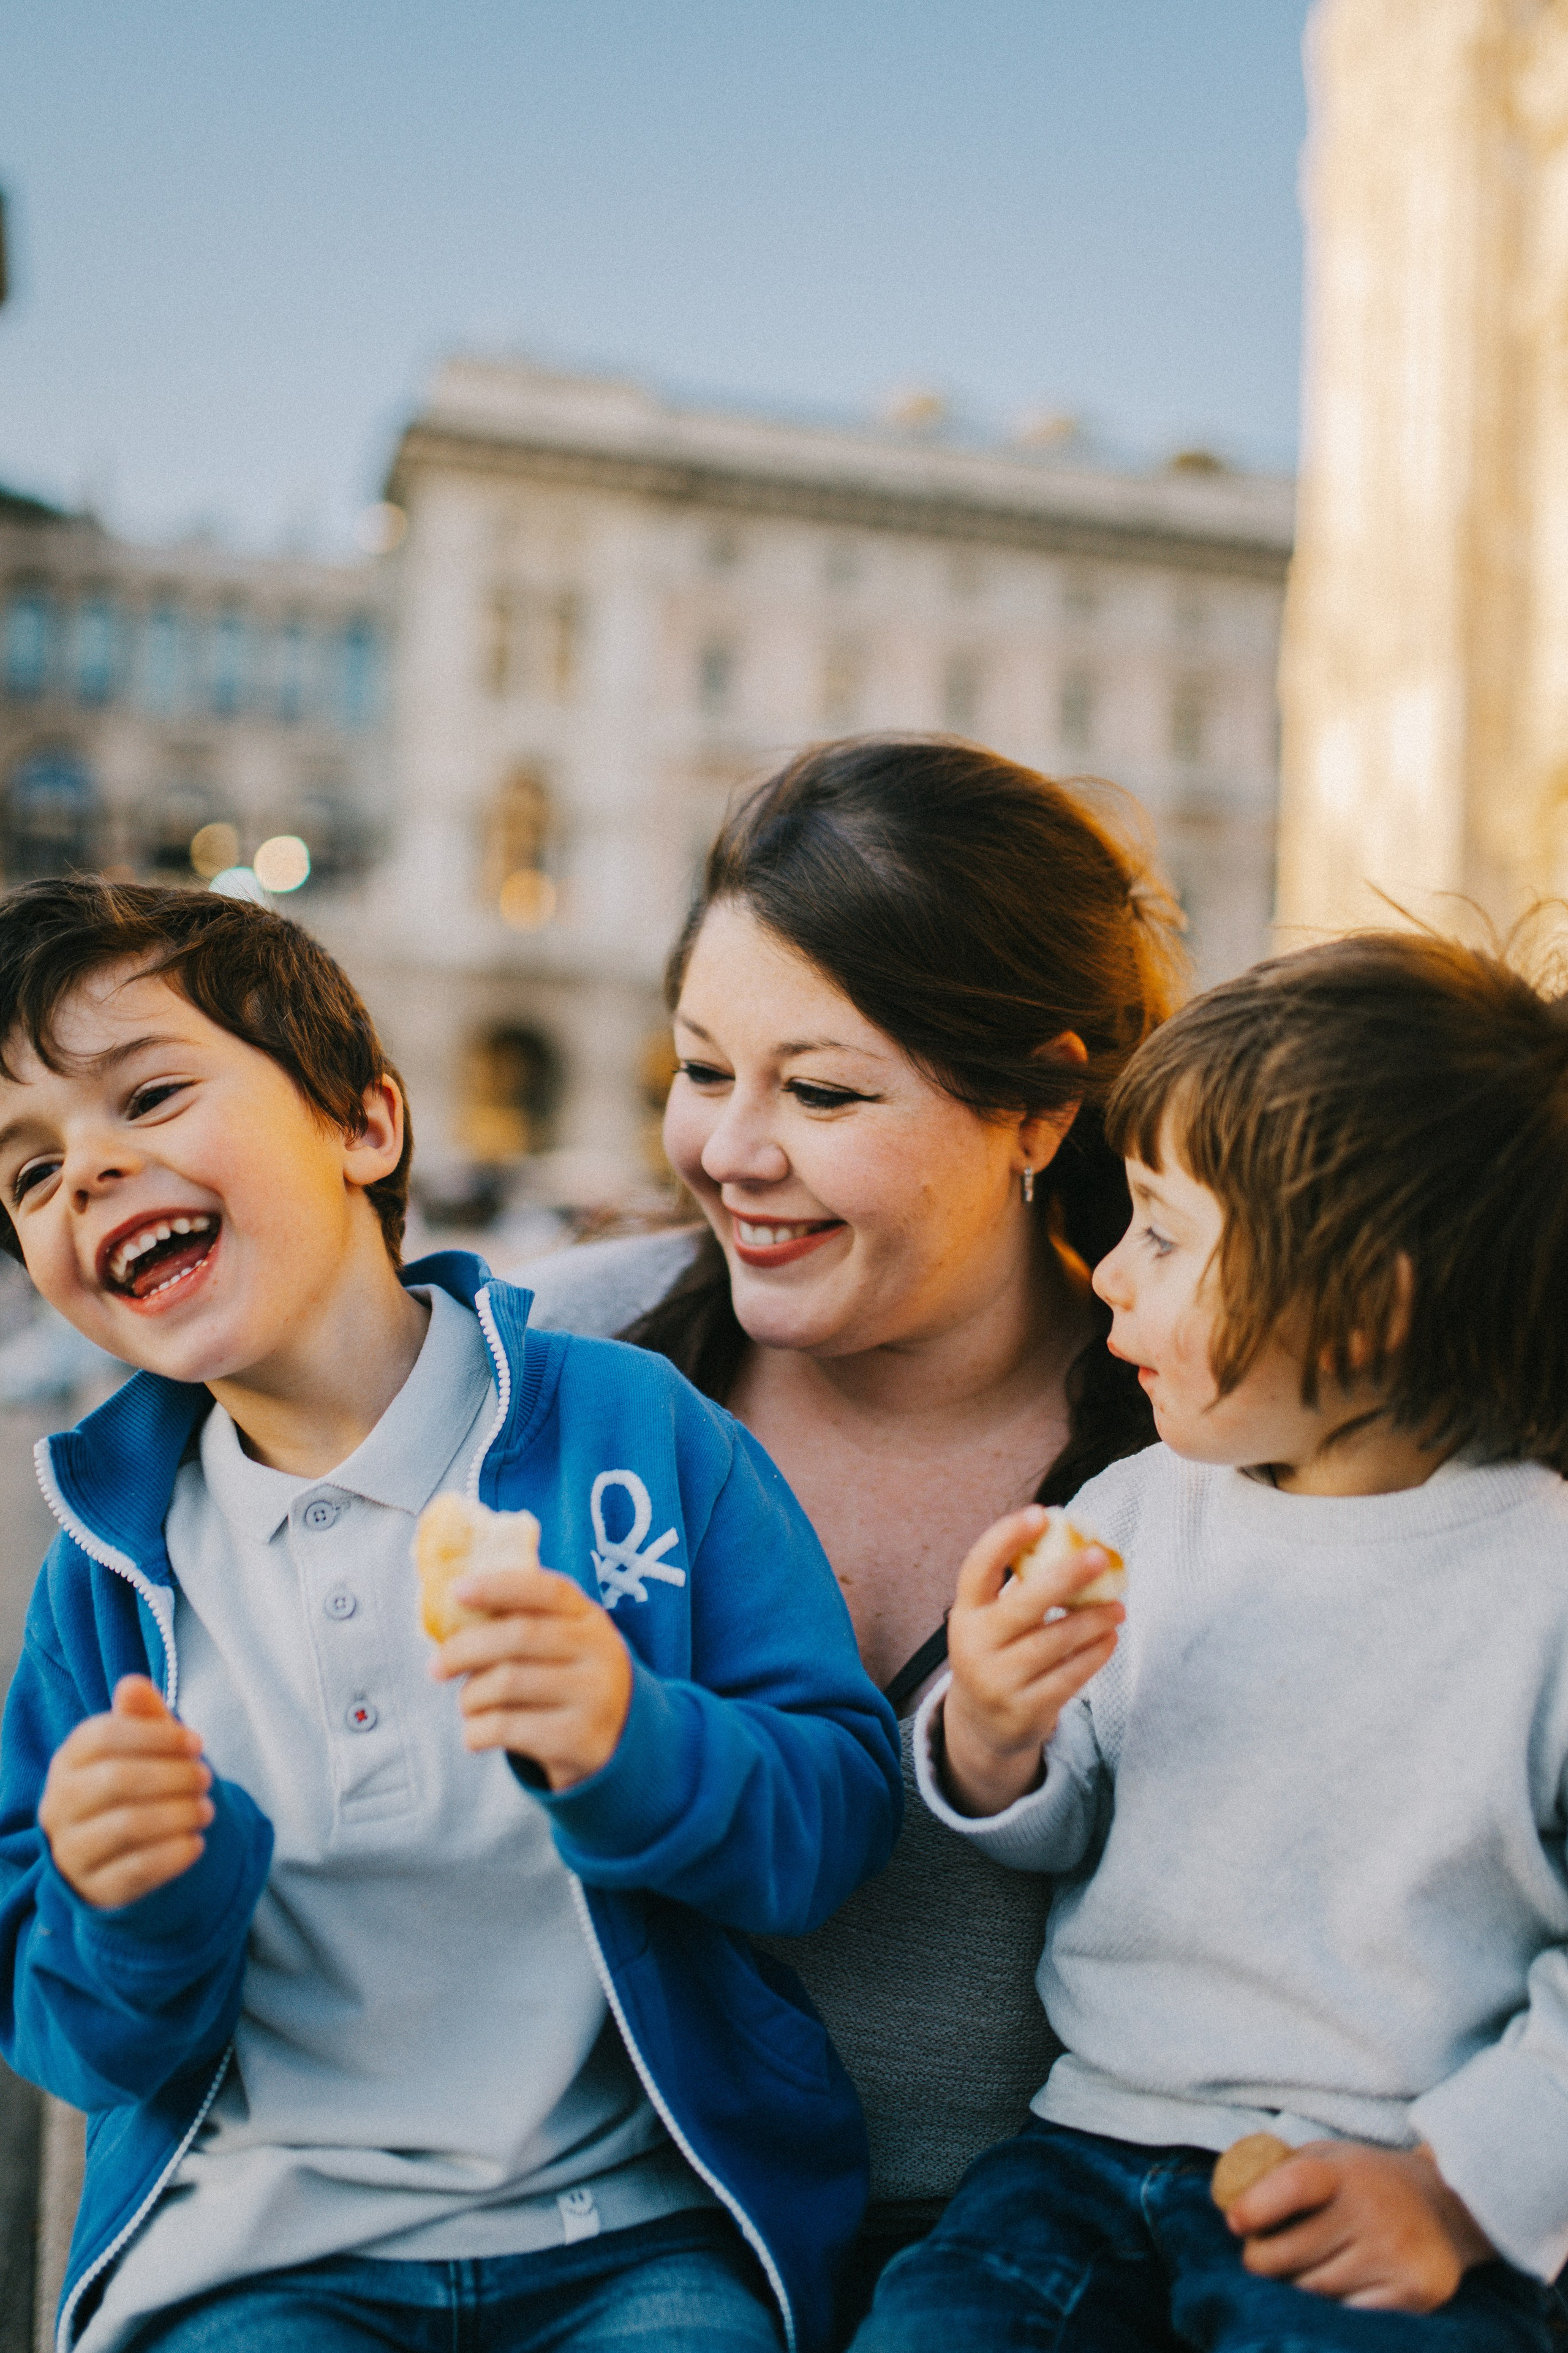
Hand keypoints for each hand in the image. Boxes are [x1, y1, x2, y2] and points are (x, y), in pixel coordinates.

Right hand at [38, 1675, 212, 1909]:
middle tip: (207, 1776)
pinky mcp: (94, 1889)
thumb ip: (141, 1718)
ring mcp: (71, 1851)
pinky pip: (134, 1872)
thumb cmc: (132, 1787)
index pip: (103, 1737)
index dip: (156, 1736)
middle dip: (171, 1775)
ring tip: (207, 1809)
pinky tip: (197, 1843)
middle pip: (115, 1780)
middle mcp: (59, 1806)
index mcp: (68, 1761)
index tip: (197, 1741)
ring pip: (124, 1827)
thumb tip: (133, 1683)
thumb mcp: (139, 1749)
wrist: (114, 1856)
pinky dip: (172, 1856)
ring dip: (176, 1814)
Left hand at [429, 1563, 633, 1789]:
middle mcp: (600, 1652)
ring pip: (507, 1683)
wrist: (617, 1745)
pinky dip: (476, 1731)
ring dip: (470, 1695)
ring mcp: (594, 1697)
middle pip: (519, 1636)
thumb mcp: (563, 1646)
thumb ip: (523, 1624)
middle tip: (436, 1667)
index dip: (499, 1586)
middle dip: (464, 1649)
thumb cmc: (567, 1684)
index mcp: (591, 1619)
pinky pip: (507, 1727)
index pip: (546, 1590)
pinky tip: (476, 1734)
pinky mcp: (578, 1739)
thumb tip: (451, 1615)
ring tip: (467, 1705)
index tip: (456, 1592)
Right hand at [940, 1505, 1122, 1816]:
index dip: (1005, 1538)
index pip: (978, 1567)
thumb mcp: (993, 1620)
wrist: (983, 1725)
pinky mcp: (1024, 1711)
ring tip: (1118, 1607)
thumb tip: (1077, 1539)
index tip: (1040, 1514)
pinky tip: (1110, 1638)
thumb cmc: (999, 1651)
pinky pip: (1068, 1678)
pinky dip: (1094, 1655)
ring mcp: (997, 1681)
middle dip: (1064, 1578)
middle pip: (1023, 1605)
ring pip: (1054, 1643)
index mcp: (966, 1613)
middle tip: (1100, 1557)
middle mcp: (974, 1646)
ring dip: (1092, 1621)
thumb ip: (1022, 1587)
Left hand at [1229, 2140, 1495, 2312]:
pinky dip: (1333, 2309)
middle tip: (1258, 2259)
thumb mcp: (1328, 2156)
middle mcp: (1373, 2211)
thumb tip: (1226, 2196)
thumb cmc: (1366, 2181)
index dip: (1256, 2207)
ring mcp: (1396, 2254)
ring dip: (1295, 2288)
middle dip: (1263, 2261)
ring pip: (1316, 2290)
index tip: (1235, 2223)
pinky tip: (1334, 2291)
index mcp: (1345, 2172)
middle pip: (1293, 2254)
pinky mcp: (1416, 2293)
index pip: (1293, 2186)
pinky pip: (1351, 2314)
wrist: (1446, 2203)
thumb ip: (1281, 2171)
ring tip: (1297, 2273)